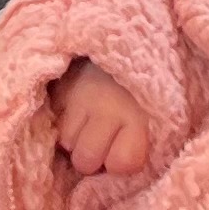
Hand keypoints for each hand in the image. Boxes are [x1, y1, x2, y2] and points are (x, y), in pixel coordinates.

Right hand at [51, 58, 155, 180]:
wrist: (126, 39)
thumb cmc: (142, 88)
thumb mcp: (156, 115)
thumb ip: (139, 144)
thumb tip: (115, 170)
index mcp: (138, 116)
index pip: (122, 163)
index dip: (120, 163)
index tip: (124, 150)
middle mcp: (107, 108)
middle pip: (85, 161)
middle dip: (91, 159)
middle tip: (101, 142)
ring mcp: (79, 97)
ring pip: (66, 143)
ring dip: (75, 139)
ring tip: (88, 123)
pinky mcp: (58, 88)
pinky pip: (52, 121)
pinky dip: (61, 120)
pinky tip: (75, 110)